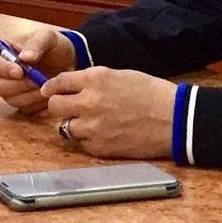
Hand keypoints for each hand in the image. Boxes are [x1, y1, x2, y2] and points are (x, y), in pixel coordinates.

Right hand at [0, 27, 77, 113]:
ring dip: (29, 95)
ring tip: (46, 85)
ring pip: (10, 99)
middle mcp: (0, 73)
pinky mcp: (21, 102)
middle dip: (16, 85)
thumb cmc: (53, 45)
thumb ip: (36, 44)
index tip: (20, 71)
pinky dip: (37, 103)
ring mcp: (9, 89)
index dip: (3, 69)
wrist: (68, 61)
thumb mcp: (47, 37)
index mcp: (0, 51)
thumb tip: (24, 57)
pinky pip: (24, 108)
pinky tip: (48, 93)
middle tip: (36, 81)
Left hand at [41, 67, 177, 159]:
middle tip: (69, 108)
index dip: (51, 87)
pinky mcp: (100, 147)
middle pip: (54, 106)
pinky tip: (104, 134)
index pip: (58, 82)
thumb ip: (93, 81)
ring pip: (66, 127)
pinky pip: (82, 144)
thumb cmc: (150, 93)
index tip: (49, 91)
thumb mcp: (119, 75)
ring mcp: (92, 127)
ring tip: (93, 122)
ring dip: (75, 124)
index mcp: (94, 79)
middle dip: (60, 106)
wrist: (172, 119)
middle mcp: (88, 102)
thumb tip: (74, 87)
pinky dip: (89, 140)